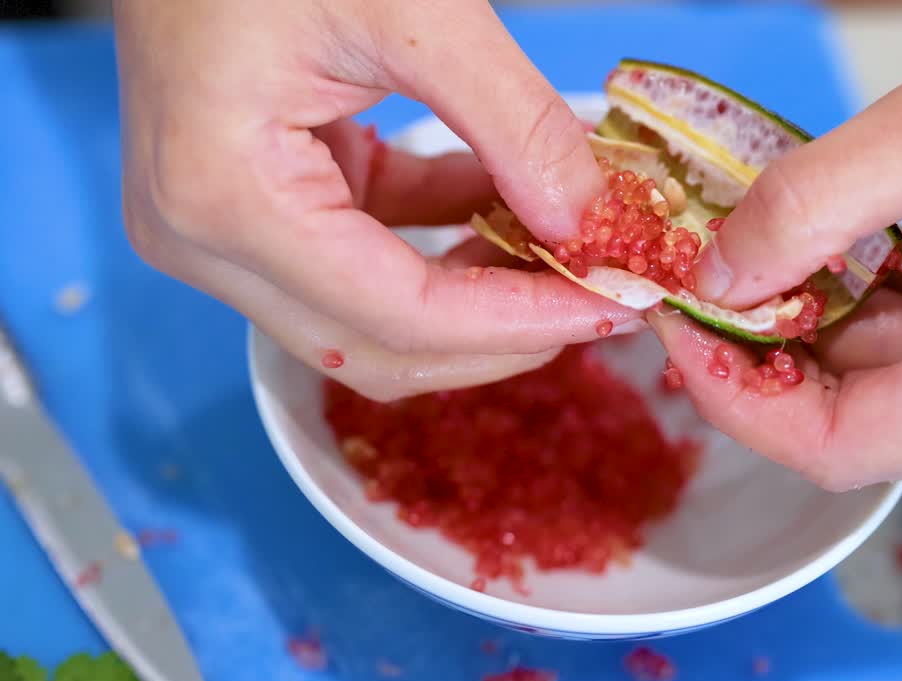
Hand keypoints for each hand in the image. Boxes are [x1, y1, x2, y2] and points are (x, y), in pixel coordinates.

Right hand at [113, 0, 636, 400]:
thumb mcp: (414, 7)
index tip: (615, 305)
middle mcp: (206, 238)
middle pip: (380, 345)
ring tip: (567, 256)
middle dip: (502, 332)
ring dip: (476, 295)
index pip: (399, 314)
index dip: (519, 323)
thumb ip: (512, 121)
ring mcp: (221, 228)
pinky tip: (510, 210)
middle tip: (602, 296)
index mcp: (226, 198)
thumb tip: (586, 219)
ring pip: (373, 318)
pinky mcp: (253, 203)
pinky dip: (442, 243)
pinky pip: (364, 257)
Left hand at [655, 0, 901, 488]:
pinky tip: (821, 240)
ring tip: (752, 242)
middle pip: (849, 424)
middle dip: (760, 353)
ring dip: (799, 320)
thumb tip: (713, 277)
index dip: (738, 396)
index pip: (842, 446)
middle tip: (694, 274)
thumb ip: (816, 205)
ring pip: (867, 384)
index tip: (674, 322)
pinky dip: (846, 299)